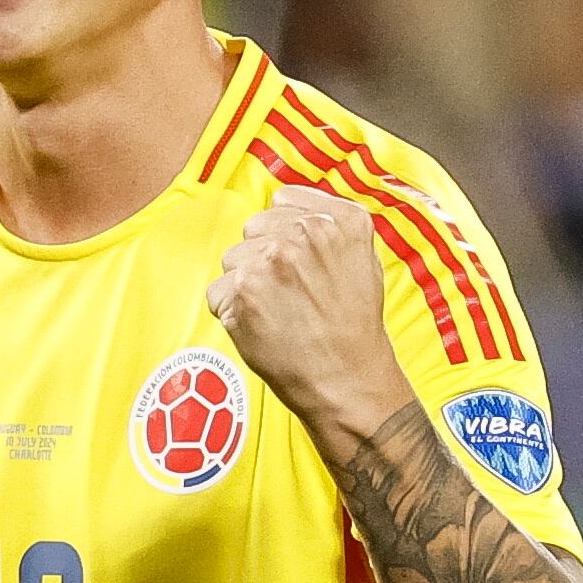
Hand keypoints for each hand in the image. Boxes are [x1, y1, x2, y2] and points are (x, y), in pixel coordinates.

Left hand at [204, 184, 406, 438]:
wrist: (347, 380)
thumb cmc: (355, 327)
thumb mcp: (364, 258)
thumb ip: (329, 223)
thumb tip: (287, 203)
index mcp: (338, 220)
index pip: (281, 202)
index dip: (285, 235)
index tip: (298, 264)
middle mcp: (303, 234)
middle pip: (253, 230)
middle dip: (263, 257)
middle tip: (290, 295)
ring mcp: (270, 262)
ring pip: (232, 260)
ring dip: (245, 285)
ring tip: (279, 314)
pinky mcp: (242, 293)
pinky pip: (218, 293)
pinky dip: (231, 313)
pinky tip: (261, 328)